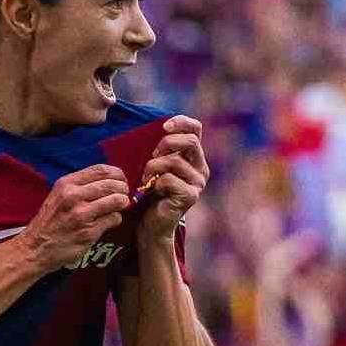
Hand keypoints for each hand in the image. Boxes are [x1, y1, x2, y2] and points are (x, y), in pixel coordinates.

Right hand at [17, 164, 129, 271]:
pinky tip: (108, 222)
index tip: (121, 180)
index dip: (117, 174)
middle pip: (112, 184)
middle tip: (124, 195)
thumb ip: (81, 186)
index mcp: (66, 184)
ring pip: (117, 200)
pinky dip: (115, 219)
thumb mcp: (59, 195)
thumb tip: (112, 180)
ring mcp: (81, 214)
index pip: (101, 170)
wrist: (36, 247)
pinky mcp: (88, 232)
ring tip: (119, 207)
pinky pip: (113, 219)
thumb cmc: (50, 221)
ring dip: (123, 203)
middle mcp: (73, 196)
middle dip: (123, 189)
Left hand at [140, 116, 209, 239]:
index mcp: (193, 156)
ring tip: (145, 178)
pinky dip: (154, 183)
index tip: (163, 126)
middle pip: (191, 141)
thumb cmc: (149, 192)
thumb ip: (158, 149)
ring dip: (152, 166)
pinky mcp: (191, 196)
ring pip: (174, 161)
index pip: (196, 128)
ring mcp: (198, 183)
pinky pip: (168, 179)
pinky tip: (150, 190)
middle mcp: (201, 168)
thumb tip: (150, 129)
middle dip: (166, 143)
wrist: (150, 223)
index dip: (181, 122)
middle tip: (152, 155)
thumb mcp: (154, 165)